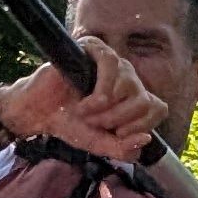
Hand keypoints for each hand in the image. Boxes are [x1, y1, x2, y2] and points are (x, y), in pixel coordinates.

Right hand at [0, 48, 160, 161]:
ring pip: (130, 84)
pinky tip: (87, 103)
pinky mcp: (94, 48)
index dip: (142, 126)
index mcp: (133, 98)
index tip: (118, 135)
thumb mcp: (100, 144)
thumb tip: (145, 140)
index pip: (158, 109)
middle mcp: (128, 78)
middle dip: (118, 121)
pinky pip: (111, 64)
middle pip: (144, 101)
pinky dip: (101, 90)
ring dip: (107, 109)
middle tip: (95, 125)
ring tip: (86, 114)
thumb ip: (123, 149)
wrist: (39, 113)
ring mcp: (113, 63)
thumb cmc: (70, 124)